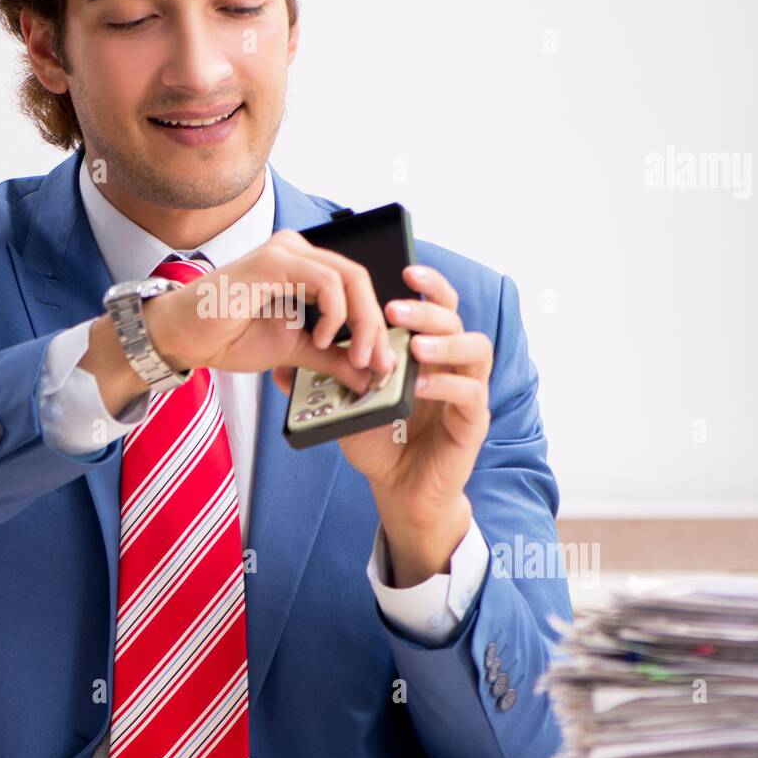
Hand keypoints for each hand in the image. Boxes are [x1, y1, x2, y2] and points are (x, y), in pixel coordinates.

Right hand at [147, 229, 396, 396]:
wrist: (181, 336)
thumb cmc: (226, 334)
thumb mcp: (293, 351)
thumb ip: (331, 359)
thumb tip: (367, 376)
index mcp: (303, 267)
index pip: (355, 286)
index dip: (374, 325)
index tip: (382, 364)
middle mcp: (297, 251)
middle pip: (359, 279)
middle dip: (374, 326)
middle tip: (377, 363)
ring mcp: (285, 252)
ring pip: (349, 278)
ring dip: (361, 323)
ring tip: (354, 357)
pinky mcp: (273, 262)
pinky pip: (326, 282)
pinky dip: (334, 314)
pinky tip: (320, 338)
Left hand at [272, 263, 492, 581]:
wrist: (399, 489)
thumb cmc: (379, 440)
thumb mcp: (345, 404)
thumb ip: (322, 380)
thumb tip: (280, 364)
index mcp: (426, 349)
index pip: (436, 304)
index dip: (428, 283)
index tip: (404, 268)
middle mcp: (452, 363)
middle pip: (456, 317)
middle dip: (426, 308)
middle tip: (393, 308)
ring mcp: (467, 391)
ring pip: (476, 348)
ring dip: (445, 341)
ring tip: (413, 345)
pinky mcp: (473, 422)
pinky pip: (470, 393)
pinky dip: (445, 384)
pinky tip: (418, 384)